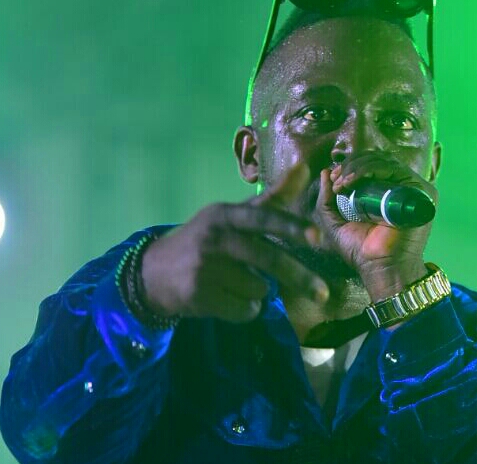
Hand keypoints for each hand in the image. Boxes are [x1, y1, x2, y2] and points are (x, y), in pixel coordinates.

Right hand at [139, 164, 329, 322]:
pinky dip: (243, 310)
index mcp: (226, 214)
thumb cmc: (206, 242)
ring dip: (258, 294)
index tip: (316, 238)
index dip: (291, 228)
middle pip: (268, 259)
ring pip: (259, 289)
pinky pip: (243, 310)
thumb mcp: (233, 215)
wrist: (153, 273)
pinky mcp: (198, 294)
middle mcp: (215, 236)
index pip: (263, 218)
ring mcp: (204, 266)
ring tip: (235, 284)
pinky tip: (225, 299)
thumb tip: (305, 167)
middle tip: (323, 294)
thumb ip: (272, 198)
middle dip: (300, 278)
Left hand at [315, 151, 437, 300]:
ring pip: (384, 161)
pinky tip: (352, 182)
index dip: (350, 166)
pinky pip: (394, 170)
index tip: (332, 179)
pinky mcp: (419, 192)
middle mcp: (402, 187)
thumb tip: (325, 171)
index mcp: (387, 191)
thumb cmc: (361, 250)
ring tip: (341, 182)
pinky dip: (370, 170)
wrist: (380, 268)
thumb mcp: (335, 222)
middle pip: (377, 159)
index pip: (371, 165)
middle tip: (335, 179)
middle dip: (351, 165)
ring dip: (357, 167)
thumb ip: (327, 199)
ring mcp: (412, 188)